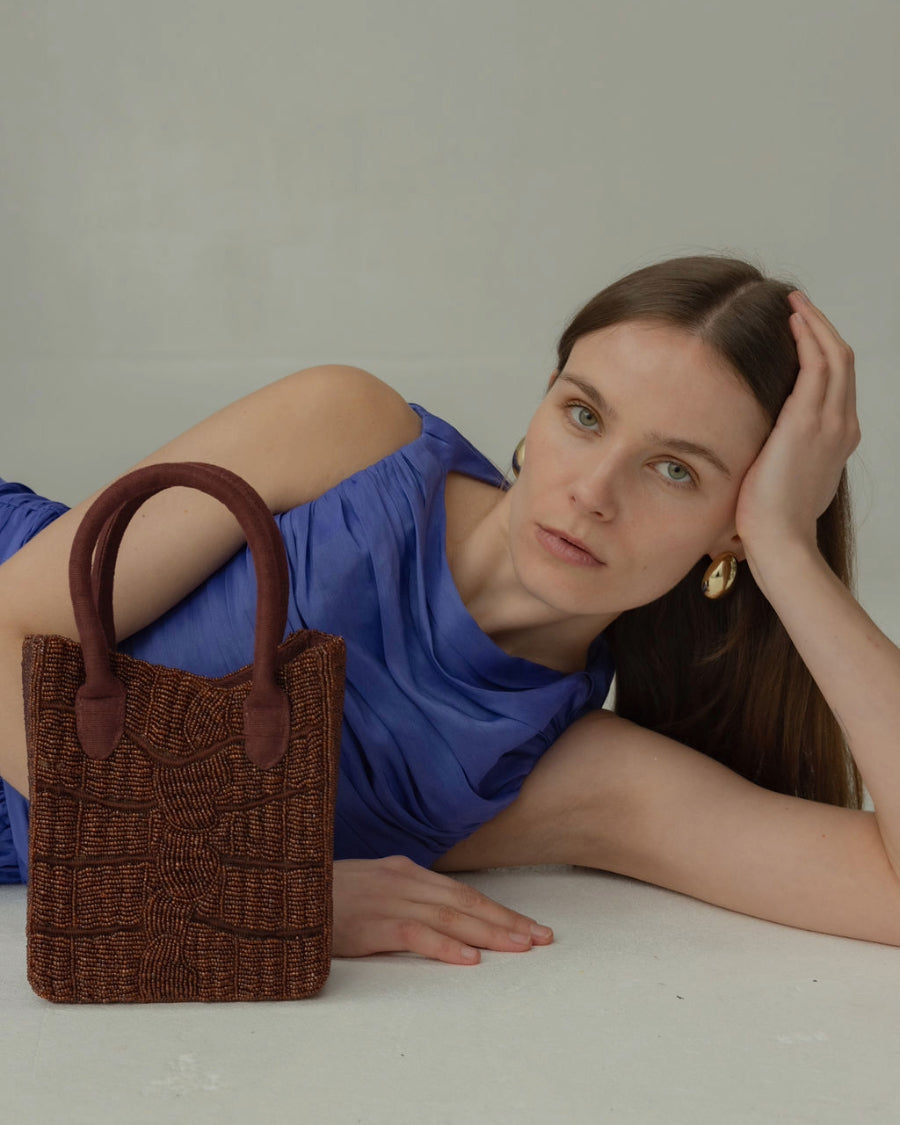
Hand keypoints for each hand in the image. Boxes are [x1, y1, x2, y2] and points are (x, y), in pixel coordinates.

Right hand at [332, 855, 553, 964]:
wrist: (282, 890)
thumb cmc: (321, 895)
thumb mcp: (368, 886)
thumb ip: (401, 895)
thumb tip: (435, 914)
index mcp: (404, 871)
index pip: (462, 893)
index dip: (498, 910)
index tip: (529, 926)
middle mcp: (403, 880)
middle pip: (466, 903)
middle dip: (507, 921)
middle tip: (542, 938)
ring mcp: (387, 900)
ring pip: (450, 917)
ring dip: (489, 933)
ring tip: (521, 947)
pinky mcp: (369, 923)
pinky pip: (415, 934)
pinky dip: (445, 947)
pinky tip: (469, 959)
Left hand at [735, 290, 859, 563]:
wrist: (780, 540)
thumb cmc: (772, 520)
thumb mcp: (783, 481)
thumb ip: (781, 458)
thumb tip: (761, 453)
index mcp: (838, 439)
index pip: (837, 383)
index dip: (822, 352)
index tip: (801, 333)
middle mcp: (841, 426)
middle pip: (842, 361)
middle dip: (821, 328)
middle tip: (798, 306)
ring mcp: (829, 422)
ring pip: (834, 355)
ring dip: (814, 324)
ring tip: (793, 303)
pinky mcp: (808, 421)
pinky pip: (817, 364)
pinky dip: (807, 337)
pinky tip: (791, 321)